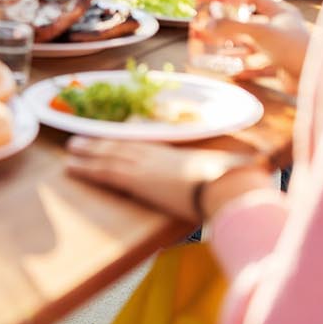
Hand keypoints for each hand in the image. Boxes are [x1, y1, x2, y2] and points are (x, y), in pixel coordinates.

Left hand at [65, 139, 269, 221]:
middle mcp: (155, 153)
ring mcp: (143, 164)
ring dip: (86, 152)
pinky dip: (85, 168)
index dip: (123, 140)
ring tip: (69, 150)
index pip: (142, 144)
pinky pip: (103, 172)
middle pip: (120, 145)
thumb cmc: (232, 181)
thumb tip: (253, 166)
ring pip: (106, 155)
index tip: (110, 137)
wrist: (226, 186)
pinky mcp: (135, 179)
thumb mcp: (228, 172)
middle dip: (98, 142)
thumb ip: (227, 170)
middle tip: (78, 140)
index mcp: (174, 152)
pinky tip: (71, 168)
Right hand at [201, 0, 309, 91]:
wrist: (317, 78)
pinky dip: (241, 66)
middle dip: (224, 24)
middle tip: (203, 23)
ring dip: (229, 45)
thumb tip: (207, 24)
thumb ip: (233, 27)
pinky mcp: (280, 67)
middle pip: (246, 21)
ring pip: (249, 44)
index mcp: (279, 12)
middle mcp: (280, 28)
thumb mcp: (260, 32)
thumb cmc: (293, 47)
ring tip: (210, 46)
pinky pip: (256, 65)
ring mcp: (280, 48)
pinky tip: (228, 68)